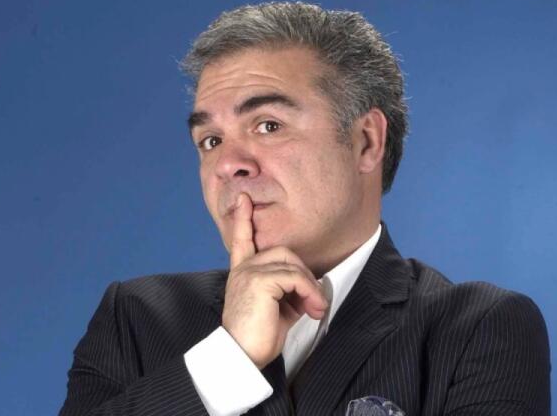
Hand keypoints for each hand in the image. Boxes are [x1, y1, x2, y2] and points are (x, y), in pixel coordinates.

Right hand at [222, 193, 328, 368]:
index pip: (241, 240)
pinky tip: (312, 308)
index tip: (243, 199)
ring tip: (315, 308)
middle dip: (303, 272)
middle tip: (313, 300)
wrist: (242, 357)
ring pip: (292, 264)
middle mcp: (242, 269)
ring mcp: (249, 273)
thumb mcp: (277, 309)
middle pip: (283, 251)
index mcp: (242, 273)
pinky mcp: (259, 281)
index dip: (242, 219)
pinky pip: (294, 277)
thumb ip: (288, 290)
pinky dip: (309, 291)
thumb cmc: (258, 336)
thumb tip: (311, 287)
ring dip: (310, 286)